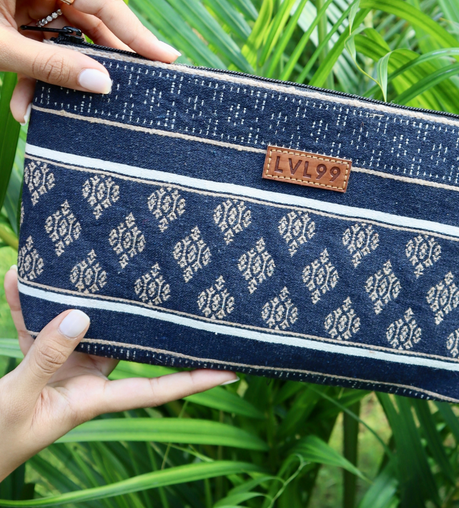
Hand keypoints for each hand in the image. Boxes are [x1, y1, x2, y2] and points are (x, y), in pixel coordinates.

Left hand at [0, 0, 179, 122]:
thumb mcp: (0, 49)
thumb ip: (53, 68)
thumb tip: (104, 85)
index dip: (135, 33)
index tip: (166, 57)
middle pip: (86, 19)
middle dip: (89, 64)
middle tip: (127, 90)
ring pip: (64, 34)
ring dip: (57, 74)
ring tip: (49, 109)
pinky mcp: (19, 3)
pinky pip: (43, 37)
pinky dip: (37, 68)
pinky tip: (28, 101)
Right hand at [0, 267, 236, 479]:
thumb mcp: (19, 400)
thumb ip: (48, 357)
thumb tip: (80, 315)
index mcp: (92, 398)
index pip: (155, 388)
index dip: (193, 379)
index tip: (232, 367)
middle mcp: (85, 377)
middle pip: (127, 342)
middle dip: (147, 317)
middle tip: (174, 285)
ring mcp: (61, 364)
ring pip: (82, 323)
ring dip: (83, 297)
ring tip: (100, 262)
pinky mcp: (35, 355)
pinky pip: (36, 322)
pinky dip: (28, 302)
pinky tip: (21, 277)